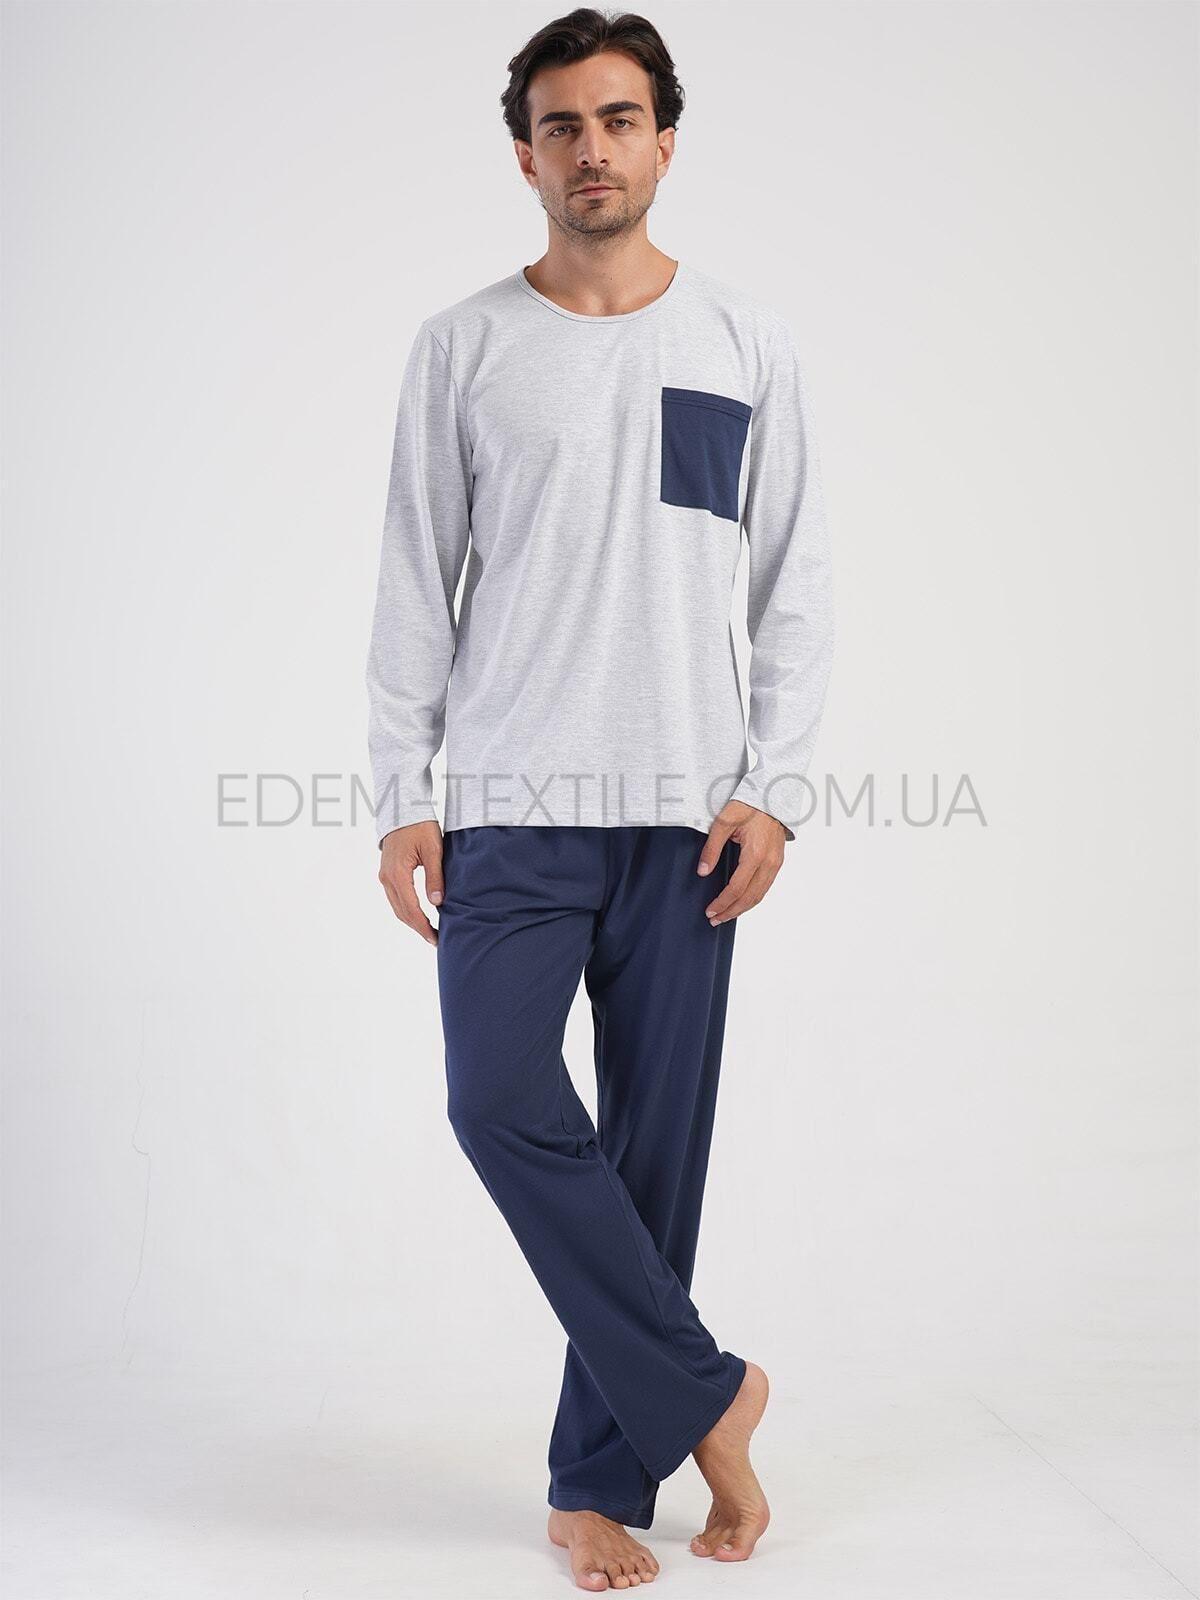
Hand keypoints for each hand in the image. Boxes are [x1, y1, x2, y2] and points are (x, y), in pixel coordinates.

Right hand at [378, 821, 443, 946]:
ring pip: (397, 907)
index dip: (423, 926)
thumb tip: (438, 903)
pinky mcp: (387, 873)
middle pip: (401, 912)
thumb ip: (435, 877)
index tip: (436, 938)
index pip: (411, 909)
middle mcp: (387, 878)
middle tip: (436, 939)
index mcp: (397, 873)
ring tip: (430, 931)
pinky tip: (420, 914)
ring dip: (412, 921)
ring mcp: (384, 876)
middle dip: (418, 928)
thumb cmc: (420, 825)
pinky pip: (395, 898)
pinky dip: (407, 910)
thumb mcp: (433, 850)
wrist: (402, 808)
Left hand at [696, 801, 786, 925]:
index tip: (710, 910)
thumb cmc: (748, 805)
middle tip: (715, 919)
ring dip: (742, 908)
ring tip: (726, 915)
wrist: (772, 795)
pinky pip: (765, 886)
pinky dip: (752, 898)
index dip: (722, 903)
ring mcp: (775, 863)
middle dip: (731, 911)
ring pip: (760, 895)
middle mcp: (768, 863)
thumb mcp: (723, 822)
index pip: (736, 889)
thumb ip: (711, 849)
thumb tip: (702, 872)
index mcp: (755, 854)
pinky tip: (741, 901)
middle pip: (749, 898)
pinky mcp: (777, 862)